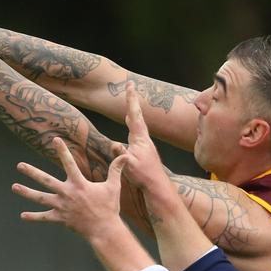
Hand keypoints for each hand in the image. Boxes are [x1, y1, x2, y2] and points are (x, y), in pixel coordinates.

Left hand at [12, 138, 127, 242]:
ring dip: (27, 192)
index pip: (69, 162)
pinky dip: (34, 217)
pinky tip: (23, 215)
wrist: (104, 230)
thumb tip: (125, 155)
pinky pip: (45, 218)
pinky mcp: (60, 218)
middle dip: (32, 172)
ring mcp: (62, 206)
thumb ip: (116, 169)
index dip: (62, 150)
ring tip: (14, 187)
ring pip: (41, 198)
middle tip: (19, 165)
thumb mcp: (114, 187)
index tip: (54, 139)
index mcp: (79, 184)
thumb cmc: (109, 208)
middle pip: (46, 180)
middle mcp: (67, 193)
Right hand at [123, 82, 171, 196]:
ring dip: (132, 115)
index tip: (129, 85)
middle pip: (136, 116)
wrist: (157, 186)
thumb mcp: (129, 165)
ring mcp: (145, 145)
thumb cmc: (143, 176)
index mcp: (139, 138)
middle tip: (130, 89)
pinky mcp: (145, 152)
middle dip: (132, 102)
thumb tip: (114, 144)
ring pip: (137, 125)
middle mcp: (144, 138)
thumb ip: (121, 154)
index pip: (134, 115)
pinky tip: (131, 132)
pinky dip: (133, 127)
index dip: (130, 100)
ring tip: (129, 108)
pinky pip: (137, 134)